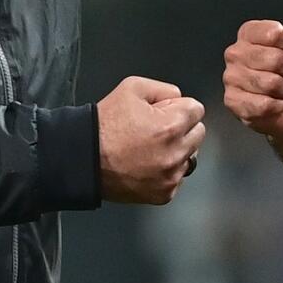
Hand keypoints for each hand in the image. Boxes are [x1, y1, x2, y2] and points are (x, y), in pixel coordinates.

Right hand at [96, 76, 205, 204]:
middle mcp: (175, 153)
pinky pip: (178, 178)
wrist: (84, 159)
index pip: (197, 110)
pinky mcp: (164, 194)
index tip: (163, 112)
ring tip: (151, 149)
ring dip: (177, 151)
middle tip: (157, 130)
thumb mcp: (132, 88)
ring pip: (190, 157)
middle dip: (182, 128)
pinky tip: (148, 165)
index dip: (178, 107)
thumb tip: (180, 99)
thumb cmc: (106, 124)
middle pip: (198, 133)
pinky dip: (167, 171)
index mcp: (171, 126)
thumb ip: (164, 89)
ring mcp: (171, 176)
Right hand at [223, 8, 282, 140]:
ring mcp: (231, 78)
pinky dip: (277, 106)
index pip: (275, 34)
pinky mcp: (232, 102)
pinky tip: (273, 103)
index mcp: (249, 33)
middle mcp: (235, 53)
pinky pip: (263, 104)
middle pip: (275, 59)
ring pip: (271, 83)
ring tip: (281, 89)